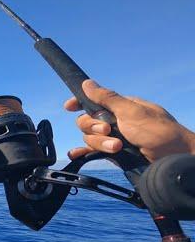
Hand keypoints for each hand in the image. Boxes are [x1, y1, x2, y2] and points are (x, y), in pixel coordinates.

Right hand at [64, 79, 194, 161]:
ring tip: (118, 147)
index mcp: (119, 107)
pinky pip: (91, 152)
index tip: (69, 106)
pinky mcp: (113, 154)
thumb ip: (107, 98)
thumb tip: (87, 83)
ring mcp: (113, 138)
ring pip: (90, 138)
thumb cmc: (158, 132)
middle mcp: (115, 121)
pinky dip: (83, 152)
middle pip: (87, 121)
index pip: (93, 101)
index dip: (79, 102)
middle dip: (95, 127)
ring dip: (100, 143)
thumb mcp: (131, 111)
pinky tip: (77, 154)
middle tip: (109, 130)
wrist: (173, 158)